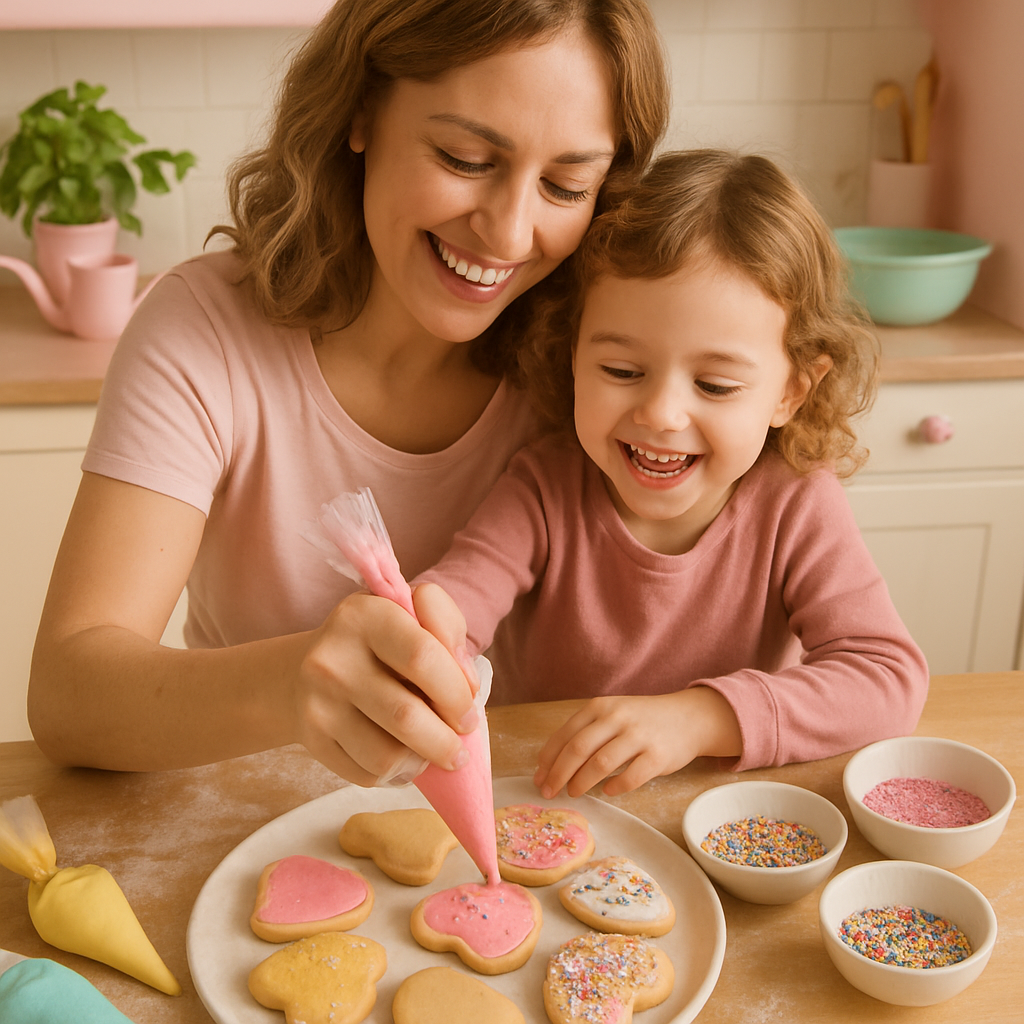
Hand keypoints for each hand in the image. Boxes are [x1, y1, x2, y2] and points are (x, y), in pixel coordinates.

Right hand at [294, 583, 478, 786]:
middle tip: (459, 748)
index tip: (469, 710)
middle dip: (445, 741)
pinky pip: (368, 774)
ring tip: (430, 752)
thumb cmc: (379, 642)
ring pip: (388, 755)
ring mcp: (317, 702)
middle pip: (405, 715)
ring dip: (422, 761)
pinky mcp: (312, 739)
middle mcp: (332, 658)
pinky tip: (401, 756)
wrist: (304, 670)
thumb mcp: (413, 614)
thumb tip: (467, 687)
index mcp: (364, 615)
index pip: (423, 657)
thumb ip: (448, 630)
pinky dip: (395, 773)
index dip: (456, 692)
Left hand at [533, 687, 741, 797]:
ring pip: (601, 763)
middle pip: (578, 749)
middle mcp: (617, 717)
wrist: (688, 717)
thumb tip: (550, 765)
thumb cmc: (641, 720)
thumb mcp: (611, 715)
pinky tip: (608, 791)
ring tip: (574, 792)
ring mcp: (639, 735)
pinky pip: (631, 776)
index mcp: (600, 707)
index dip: (549, 759)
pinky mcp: (659, 755)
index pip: (565, 735)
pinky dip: (615, 787)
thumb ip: (585, 733)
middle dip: (558, 774)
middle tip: (549, 792)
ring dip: (582, 782)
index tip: (539, 778)